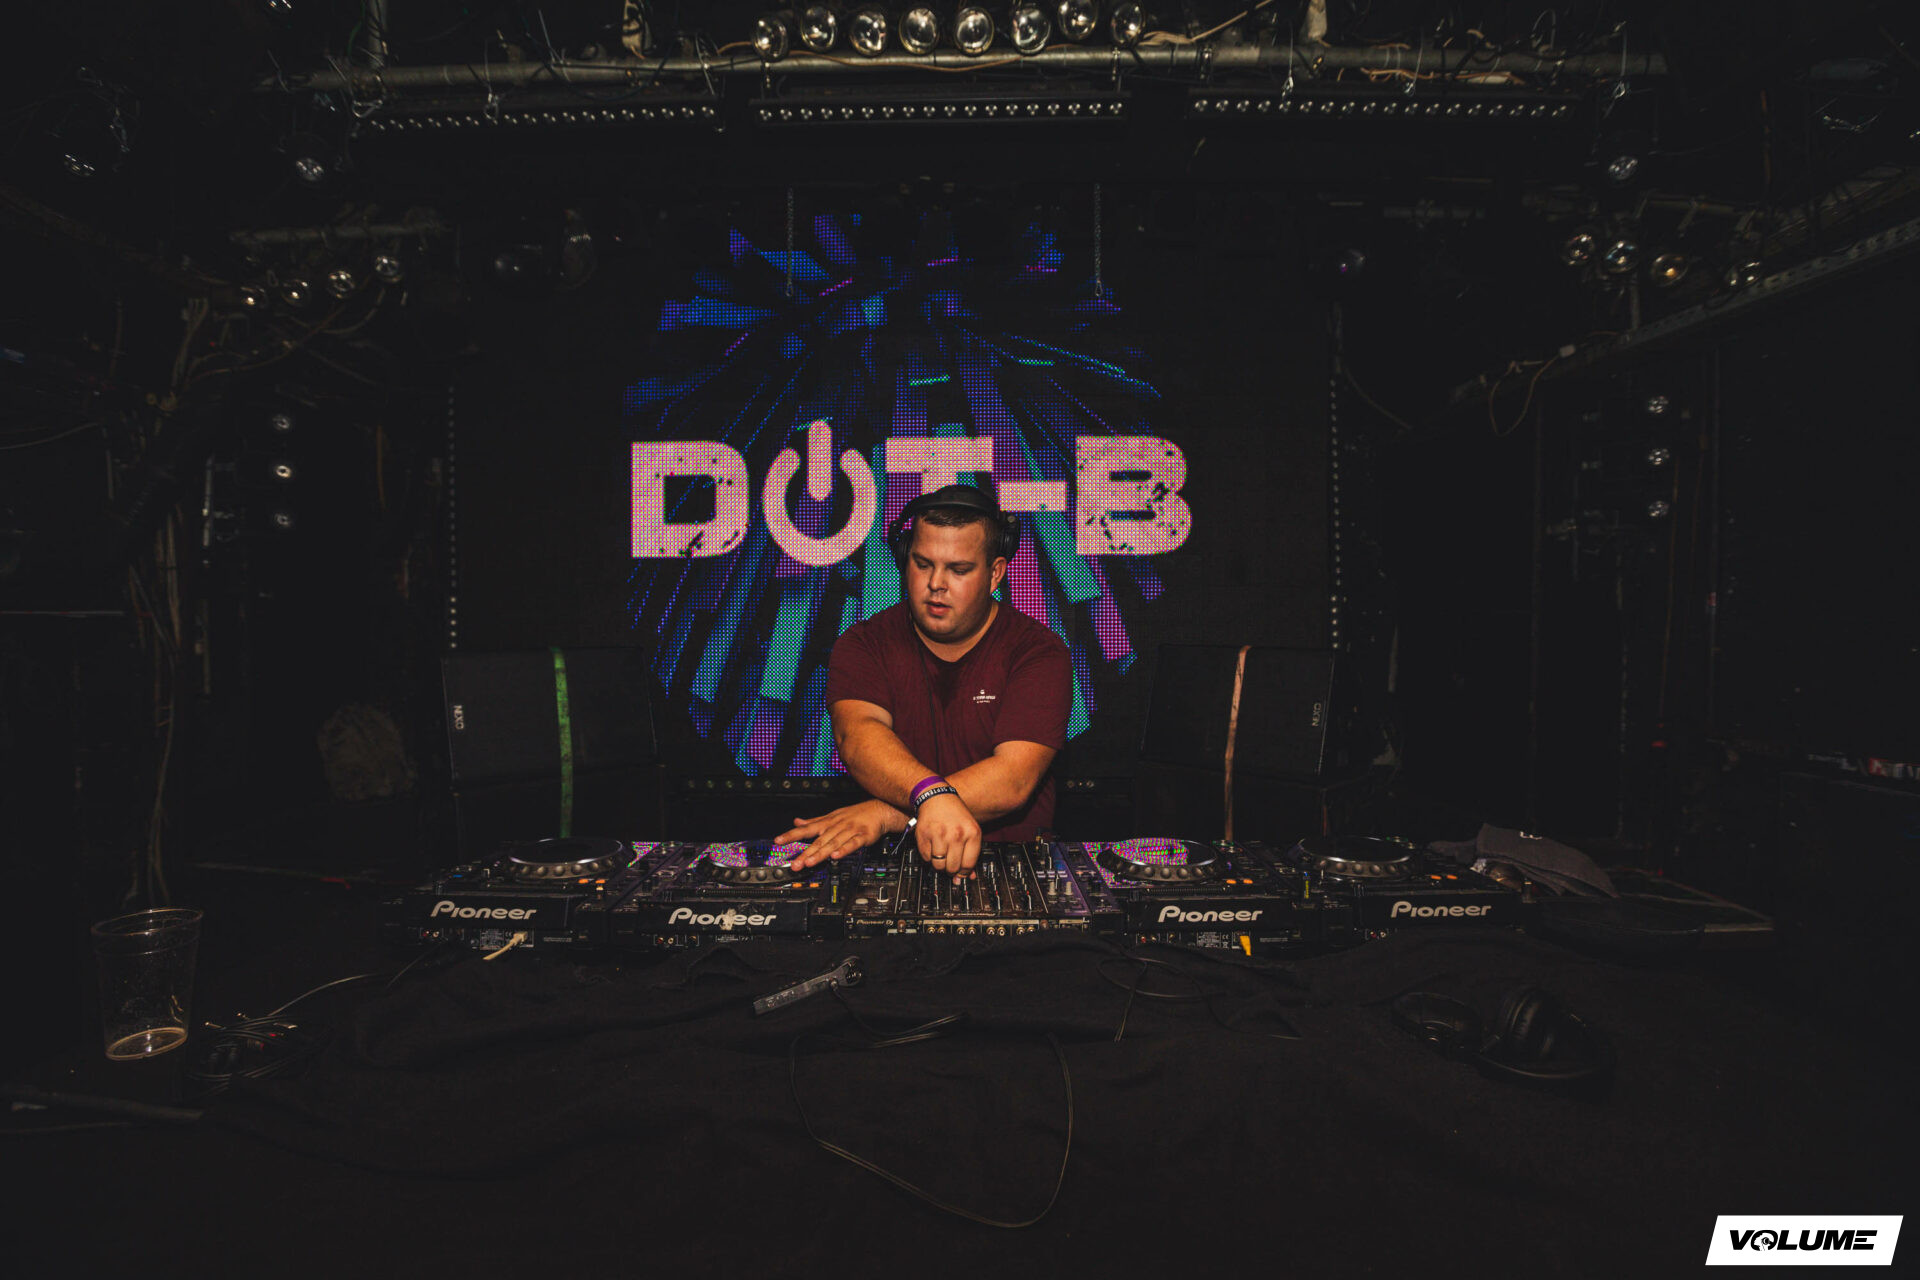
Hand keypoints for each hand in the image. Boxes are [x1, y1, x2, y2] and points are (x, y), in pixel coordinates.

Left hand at [778, 799, 903, 870]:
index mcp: (828, 822)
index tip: (778, 841)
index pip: (806, 829)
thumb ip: (814, 821)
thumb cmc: (855, 814)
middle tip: (795, 864)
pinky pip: (853, 844)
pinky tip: (836, 856)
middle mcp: (836, 826)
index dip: (791, 834)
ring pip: (833, 843)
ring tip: (810, 863)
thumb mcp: (832, 816)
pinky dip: (844, 849)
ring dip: (821, 853)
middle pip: (819, 841)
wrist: (880, 809)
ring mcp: (850, 830)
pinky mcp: (863, 836)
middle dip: (805, 852)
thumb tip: (797, 822)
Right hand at [913, 791, 981, 880]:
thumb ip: (971, 854)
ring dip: (939, 863)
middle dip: (951, 869)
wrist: (936, 797)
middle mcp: (956, 834)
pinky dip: (928, 856)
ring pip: (939, 865)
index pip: (969, 864)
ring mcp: (939, 835)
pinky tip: (933, 846)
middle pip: (953, 867)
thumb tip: (969, 877)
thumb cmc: (954, 814)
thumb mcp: (969, 830)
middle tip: (949, 862)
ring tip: (941, 853)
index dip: (964, 872)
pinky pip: (926, 858)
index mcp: (972, 833)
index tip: (961, 873)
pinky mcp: (924, 836)